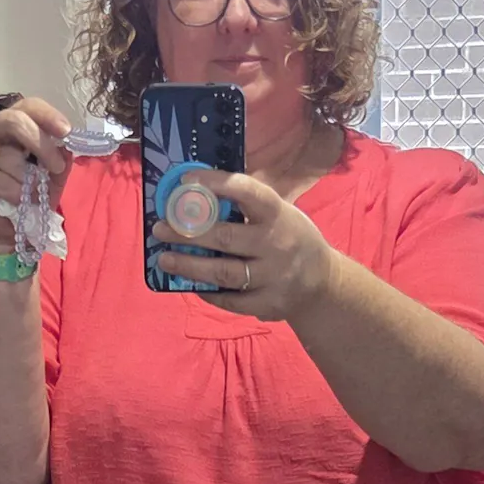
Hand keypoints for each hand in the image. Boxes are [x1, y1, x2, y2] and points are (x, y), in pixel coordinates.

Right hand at [0, 97, 71, 253]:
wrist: (1, 228)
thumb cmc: (25, 195)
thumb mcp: (50, 178)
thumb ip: (59, 161)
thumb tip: (66, 149)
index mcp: (15, 127)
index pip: (28, 107)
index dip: (47, 115)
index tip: (66, 131)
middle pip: (14, 121)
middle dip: (40, 143)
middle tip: (56, 166)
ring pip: (10, 157)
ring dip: (29, 180)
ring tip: (33, 196)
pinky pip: (0, 181)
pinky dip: (16, 194)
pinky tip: (19, 202)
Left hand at [153, 169, 333, 322]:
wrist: (322, 283)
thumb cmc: (291, 238)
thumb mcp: (281, 213)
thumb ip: (247, 205)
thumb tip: (198, 192)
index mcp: (278, 214)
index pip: (248, 192)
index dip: (217, 184)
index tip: (186, 180)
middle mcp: (276, 244)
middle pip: (225, 237)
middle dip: (188, 232)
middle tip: (160, 227)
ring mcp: (272, 277)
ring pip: (223, 272)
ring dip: (189, 265)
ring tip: (164, 258)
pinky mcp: (267, 304)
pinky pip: (229, 300)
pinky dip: (207, 292)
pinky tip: (189, 283)